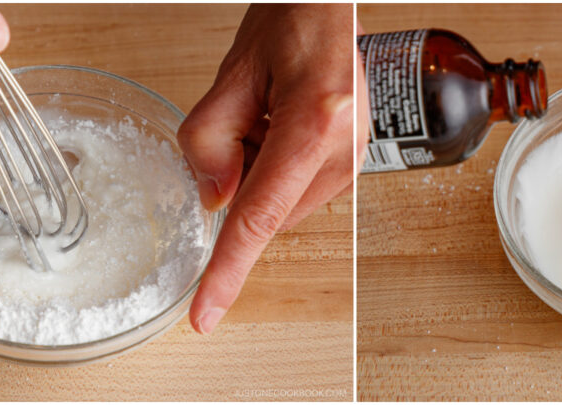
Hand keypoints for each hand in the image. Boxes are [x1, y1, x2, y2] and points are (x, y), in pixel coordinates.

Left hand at [177, 4, 353, 333]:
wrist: (331, 3)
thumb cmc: (293, 18)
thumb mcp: (233, 69)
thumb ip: (210, 138)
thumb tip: (214, 198)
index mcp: (313, 123)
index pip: (258, 217)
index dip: (227, 270)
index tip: (205, 313)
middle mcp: (343, 148)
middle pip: (268, 211)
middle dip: (240, 184)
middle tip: (241, 120)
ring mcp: (356, 156)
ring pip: (282, 205)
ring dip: (259, 174)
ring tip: (266, 111)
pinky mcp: (356, 159)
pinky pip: (300, 189)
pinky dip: (277, 167)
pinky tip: (280, 121)